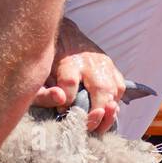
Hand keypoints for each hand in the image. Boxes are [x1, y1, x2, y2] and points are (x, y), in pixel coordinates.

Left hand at [31, 16, 124, 132]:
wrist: (66, 35)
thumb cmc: (51, 59)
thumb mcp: (41, 73)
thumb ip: (44, 92)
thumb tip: (61, 103)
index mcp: (68, 60)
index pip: (69, 82)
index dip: (67, 100)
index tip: (61, 111)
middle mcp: (90, 62)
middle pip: (100, 88)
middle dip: (96, 111)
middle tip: (88, 126)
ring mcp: (104, 64)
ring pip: (114, 90)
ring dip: (109, 112)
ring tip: (100, 127)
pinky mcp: (112, 67)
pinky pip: (120, 88)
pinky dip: (115, 103)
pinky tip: (106, 114)